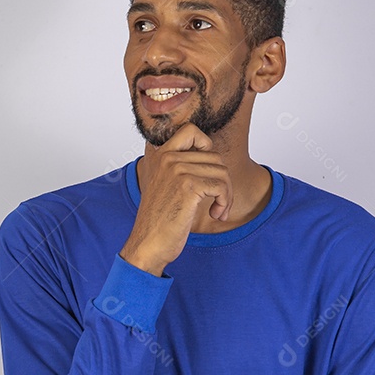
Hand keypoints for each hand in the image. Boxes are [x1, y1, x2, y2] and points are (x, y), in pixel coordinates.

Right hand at [120, 123, 231, 275]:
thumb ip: (180, 167)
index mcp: (159, 155)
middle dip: (223, 182)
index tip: (207, 171)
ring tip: (217, 211)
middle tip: (218, 202)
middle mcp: (167, 158)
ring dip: (226, 195)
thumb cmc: (159, 220)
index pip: (191, 130)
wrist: (148, 244)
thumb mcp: (165, 186)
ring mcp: (177, 170)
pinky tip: (215, 215)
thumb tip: (213, 158)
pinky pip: (221, 186)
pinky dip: (225, 203)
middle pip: (215, 157)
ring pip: (222, 172)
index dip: (207, 146)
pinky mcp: (188, 186)